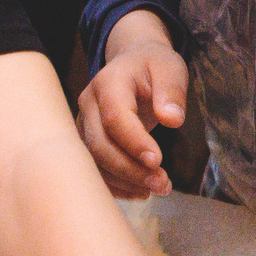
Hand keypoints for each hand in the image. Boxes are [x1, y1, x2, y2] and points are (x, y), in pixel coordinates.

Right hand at [76, 16, 186, 196]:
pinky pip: (95, 167)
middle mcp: (89, 104)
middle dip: (130, 169)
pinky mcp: (86, 140)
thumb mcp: (170, 68)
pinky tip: (139, 192)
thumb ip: (172, 91)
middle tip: (162, 184)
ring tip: (158, 189)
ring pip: (95, 161)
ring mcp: (83, 123)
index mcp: (109, 83)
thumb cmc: (152, 66)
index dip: (134, 142)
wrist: (131, 63)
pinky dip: (115, 185)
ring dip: (125, 181)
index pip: (116, 117)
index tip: (158, 161)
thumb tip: (172, 119)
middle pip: (101, 144)